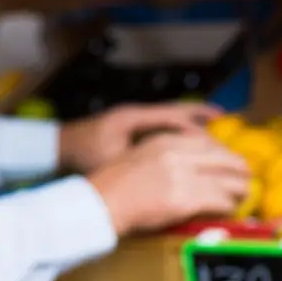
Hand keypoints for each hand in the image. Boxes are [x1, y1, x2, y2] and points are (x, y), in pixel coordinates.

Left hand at [59, 102, 219, 173]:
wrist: (58, 147)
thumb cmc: (82, 155)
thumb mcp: (111, 160)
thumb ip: (137, 162)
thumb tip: (167, 170)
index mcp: (132, 118)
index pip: (171, 116)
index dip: (194, 124)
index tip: (216, 133)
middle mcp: (135, 113)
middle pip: (174, 110)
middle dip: (199, 115)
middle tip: (223, 120)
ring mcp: (132, 119)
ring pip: (168, 116)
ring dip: (190, 120)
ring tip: (215, 124)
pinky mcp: (129, 127)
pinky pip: (159, 124)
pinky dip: (176, 129)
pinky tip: (188, 139)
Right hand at [86, 130, 252, 235]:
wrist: (98, 204)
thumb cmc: (112, 186)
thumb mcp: (139, 157)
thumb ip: (165, 156)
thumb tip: (192, 167)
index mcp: (166, 141)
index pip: (210, 143)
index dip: (225, 156)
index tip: (229, 166)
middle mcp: (178, 154)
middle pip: (226, 159)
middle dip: (239, 172)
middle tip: (245, 182)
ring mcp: (183, 175)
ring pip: (229, 181)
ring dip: (238, 191)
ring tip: (240, 198)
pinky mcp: (186, 198)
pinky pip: (221, 201)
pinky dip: (228, 207)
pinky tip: (228, 211)